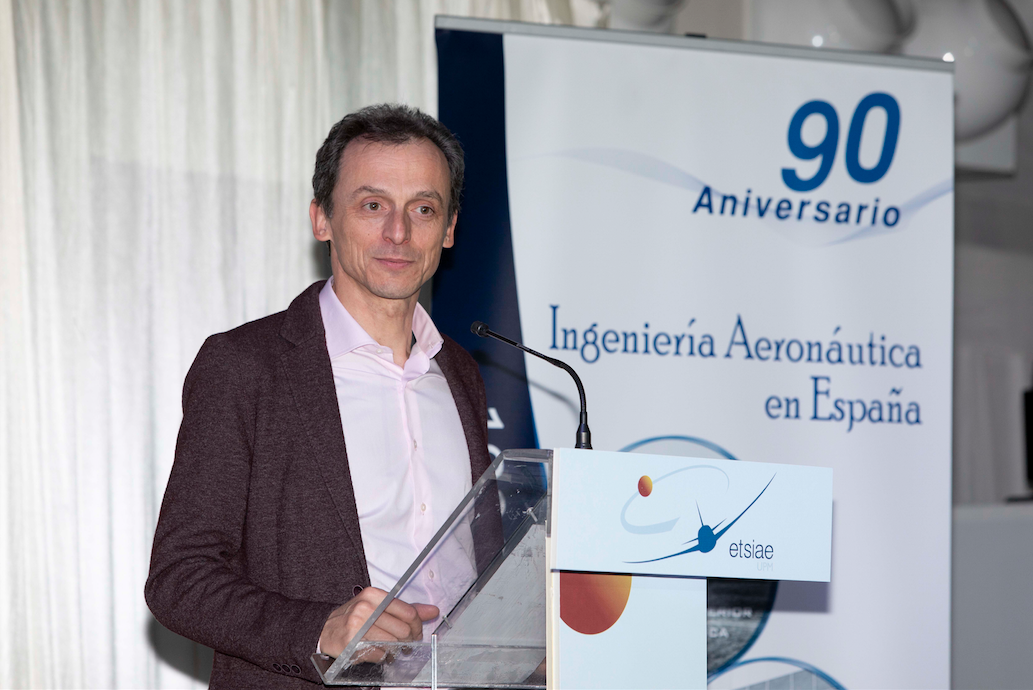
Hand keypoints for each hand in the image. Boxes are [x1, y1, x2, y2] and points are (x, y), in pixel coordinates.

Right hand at [318, 587, 438, 660]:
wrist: (325, 631)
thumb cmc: (354, 618)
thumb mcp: (378, 607)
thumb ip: (405, 609)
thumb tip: (433, 610)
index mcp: (373, 595)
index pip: (408, 612)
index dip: (417, 626)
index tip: (415, 633)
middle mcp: (365, 608)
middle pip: (403, 630)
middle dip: (407, 641)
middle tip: (403, 644)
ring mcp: (356, 626)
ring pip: (393, 644)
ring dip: (394, 650)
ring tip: (388, 648)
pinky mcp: (351, 644)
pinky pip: (379, 655)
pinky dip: (381, 657)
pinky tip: (376, 653)